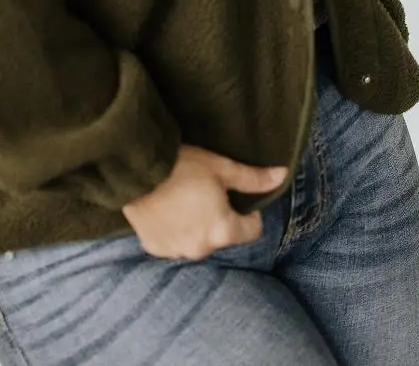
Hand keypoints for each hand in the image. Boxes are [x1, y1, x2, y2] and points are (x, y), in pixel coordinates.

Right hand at [122, 143, 288, 260]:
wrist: (135, 169)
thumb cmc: (181, 166)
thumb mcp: (221, 167)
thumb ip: (253, 178)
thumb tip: (282, 175)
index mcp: (223, 231)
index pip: (252, 230)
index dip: (247, 211)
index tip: (232, 193)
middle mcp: (202, 249)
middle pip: (223, 235)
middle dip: (219, 217)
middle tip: (204, 191)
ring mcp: (176, 252)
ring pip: (197, 240)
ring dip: (196, 226)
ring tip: (182, 199)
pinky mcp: (155, 248)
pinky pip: (173, 242)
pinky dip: (174, 230)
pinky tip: (165, 209)